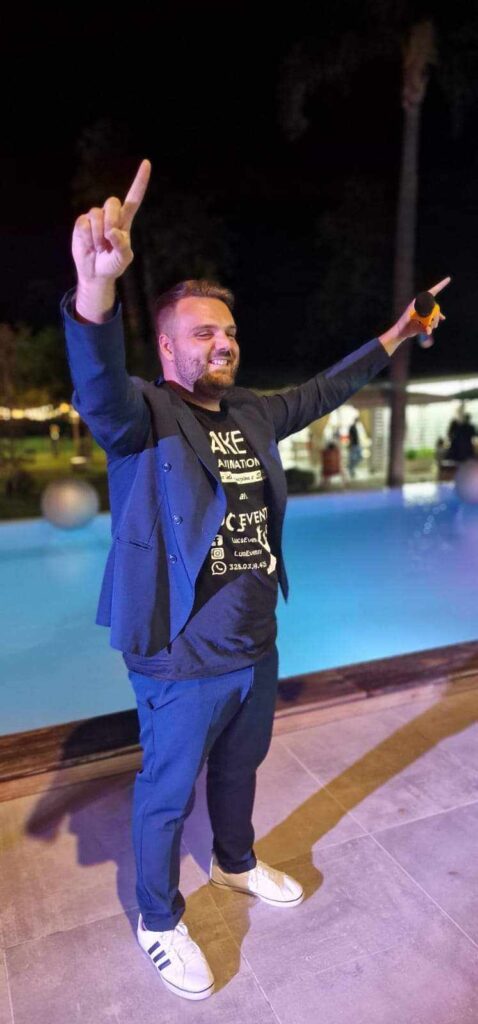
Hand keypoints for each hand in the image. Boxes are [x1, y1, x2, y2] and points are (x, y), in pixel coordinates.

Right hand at [72, 159, 150, 283]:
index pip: (134, 198)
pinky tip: (89, 245)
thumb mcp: (123, 258)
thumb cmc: (113, 264)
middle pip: (112, 202)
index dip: (140, 181)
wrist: (95, 272)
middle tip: (109, 238)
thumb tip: (113, 232)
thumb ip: (122, 246)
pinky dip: (87, 238)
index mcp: (125, 220)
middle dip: (111, 220)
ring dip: (98, 236)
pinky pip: (83, 224)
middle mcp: (110, 215)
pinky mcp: (82, 223)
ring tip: (99, 247)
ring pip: (96, 215)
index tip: (147, 163)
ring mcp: (95, 218)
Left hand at [378, 276, 450, 355]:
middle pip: (434, 306)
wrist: (401, 332)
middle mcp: (421, 304)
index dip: (440, 286)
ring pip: (434, 311)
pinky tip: (442, 318)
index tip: (448, 279)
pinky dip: (437, 317)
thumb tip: (429, 331)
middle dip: (436, 316)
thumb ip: (421, 329)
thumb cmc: (404, 328)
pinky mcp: (423, 314)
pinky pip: (433, 314)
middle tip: (433, 325)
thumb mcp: (413, 328)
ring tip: (432, 327)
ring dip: (435, 319)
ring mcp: (422, 309)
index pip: (431, 293)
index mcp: (417, 303)